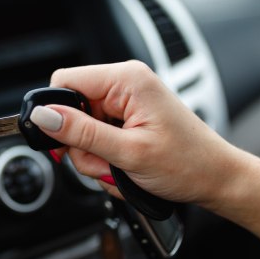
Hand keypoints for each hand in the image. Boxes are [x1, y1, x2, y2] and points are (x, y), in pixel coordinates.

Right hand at [30, 61, 240, 207]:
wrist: (216, 178)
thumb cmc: (188, 163)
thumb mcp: (128, 152)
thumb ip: (81, 132)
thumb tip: (43, 116)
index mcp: (126, 80)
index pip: (65, 81)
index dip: (56, 112)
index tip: (64, 142)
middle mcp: (125, 85)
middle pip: (72, 112)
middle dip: (82, 146)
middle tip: (105, 164)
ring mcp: (126, 104)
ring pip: (82, 131)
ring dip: (95, 157)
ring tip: (120, 169)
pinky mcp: (128, 119)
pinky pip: (97, 138)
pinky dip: (105, 158)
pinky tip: (124, 168)